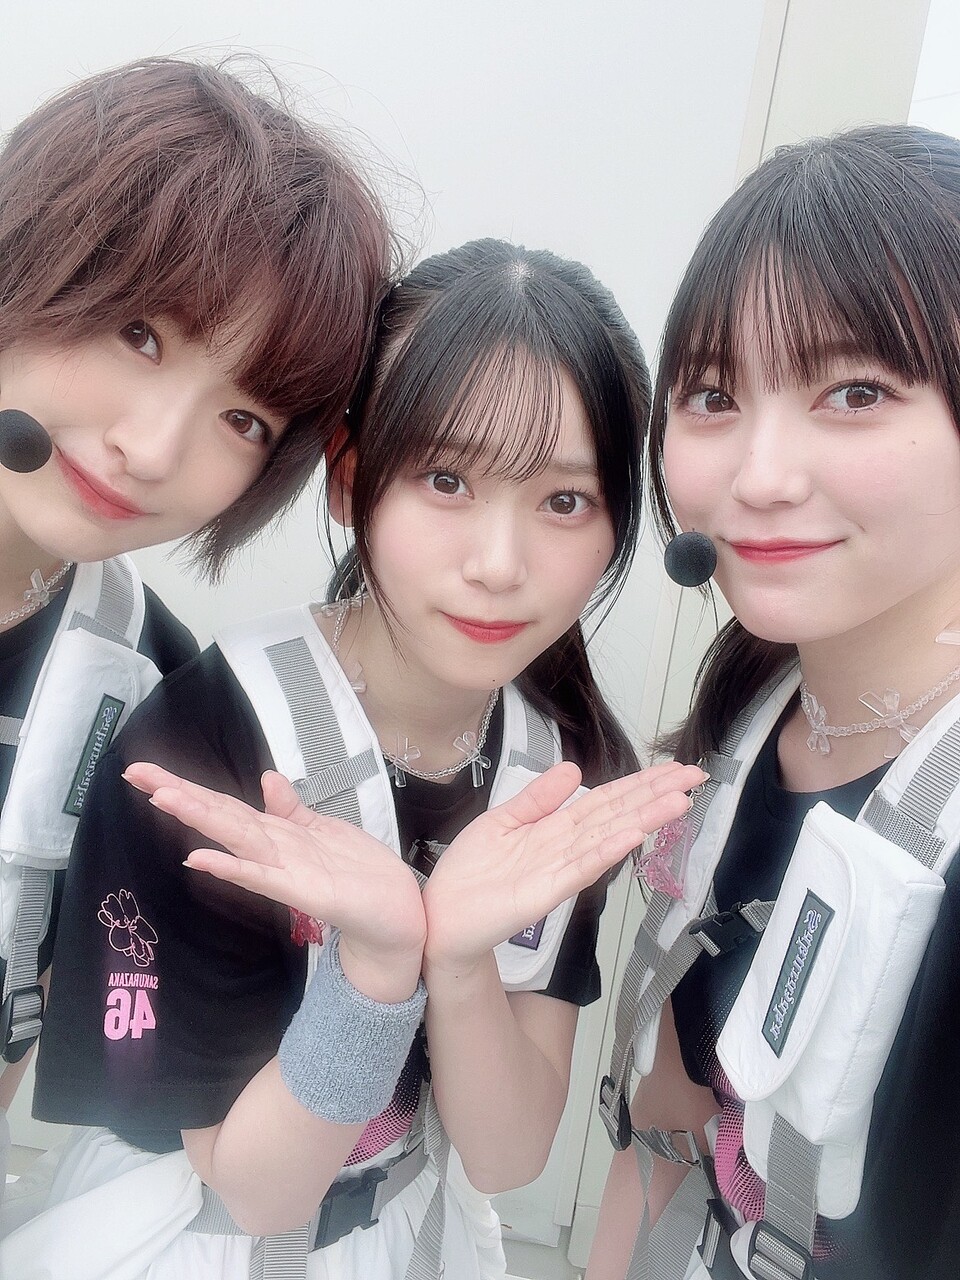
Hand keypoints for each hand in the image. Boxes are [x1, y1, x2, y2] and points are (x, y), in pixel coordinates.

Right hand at [123, 764, 426, 970]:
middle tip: (134, 773)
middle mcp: (270, 851)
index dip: (187, 786)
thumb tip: (265, 777)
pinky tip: (199, 858)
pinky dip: (231, 866)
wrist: (393, 913)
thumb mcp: (323, 830)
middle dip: (178, 794)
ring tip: (161, 797)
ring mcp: (282, 870)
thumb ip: (290, 809)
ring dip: (199, 818)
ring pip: (234, 838)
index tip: (145, 768)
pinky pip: (261, 877)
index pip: (224, 804)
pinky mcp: (301, 890)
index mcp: (274, 833)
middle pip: (219, 816)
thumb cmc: (357, 873)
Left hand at [421, 760, 705, 970]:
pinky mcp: (544, 892)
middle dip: (655, 796)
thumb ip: (539, 797)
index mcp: (556, 828)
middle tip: (695, 777)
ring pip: (608, 838)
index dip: (639, 783)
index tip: (674, 768)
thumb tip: (574, 768)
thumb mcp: (504, 820)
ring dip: (644, 819)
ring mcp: (559, 870)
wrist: (442, 914)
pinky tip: (632, 836)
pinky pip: (580, 868)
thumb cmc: (471, 872)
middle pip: (617, 815)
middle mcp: (565, 847)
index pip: (606, 800)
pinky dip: (606, 852)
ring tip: (678, 800)